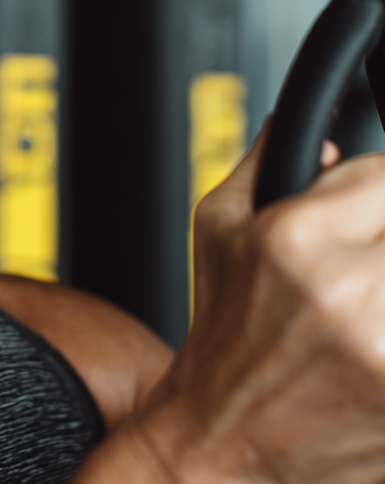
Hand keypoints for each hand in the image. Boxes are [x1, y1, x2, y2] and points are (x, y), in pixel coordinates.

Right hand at [131, 126, 384, 481]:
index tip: (371, 205)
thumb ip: (264, 167)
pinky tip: (372, 340)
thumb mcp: (215, 231)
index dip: (378, 187)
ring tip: (367, 301)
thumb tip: (317, 138)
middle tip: (366, 261)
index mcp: (296, 241)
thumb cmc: (220, 337)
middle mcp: (351, 293)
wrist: (225, 445)